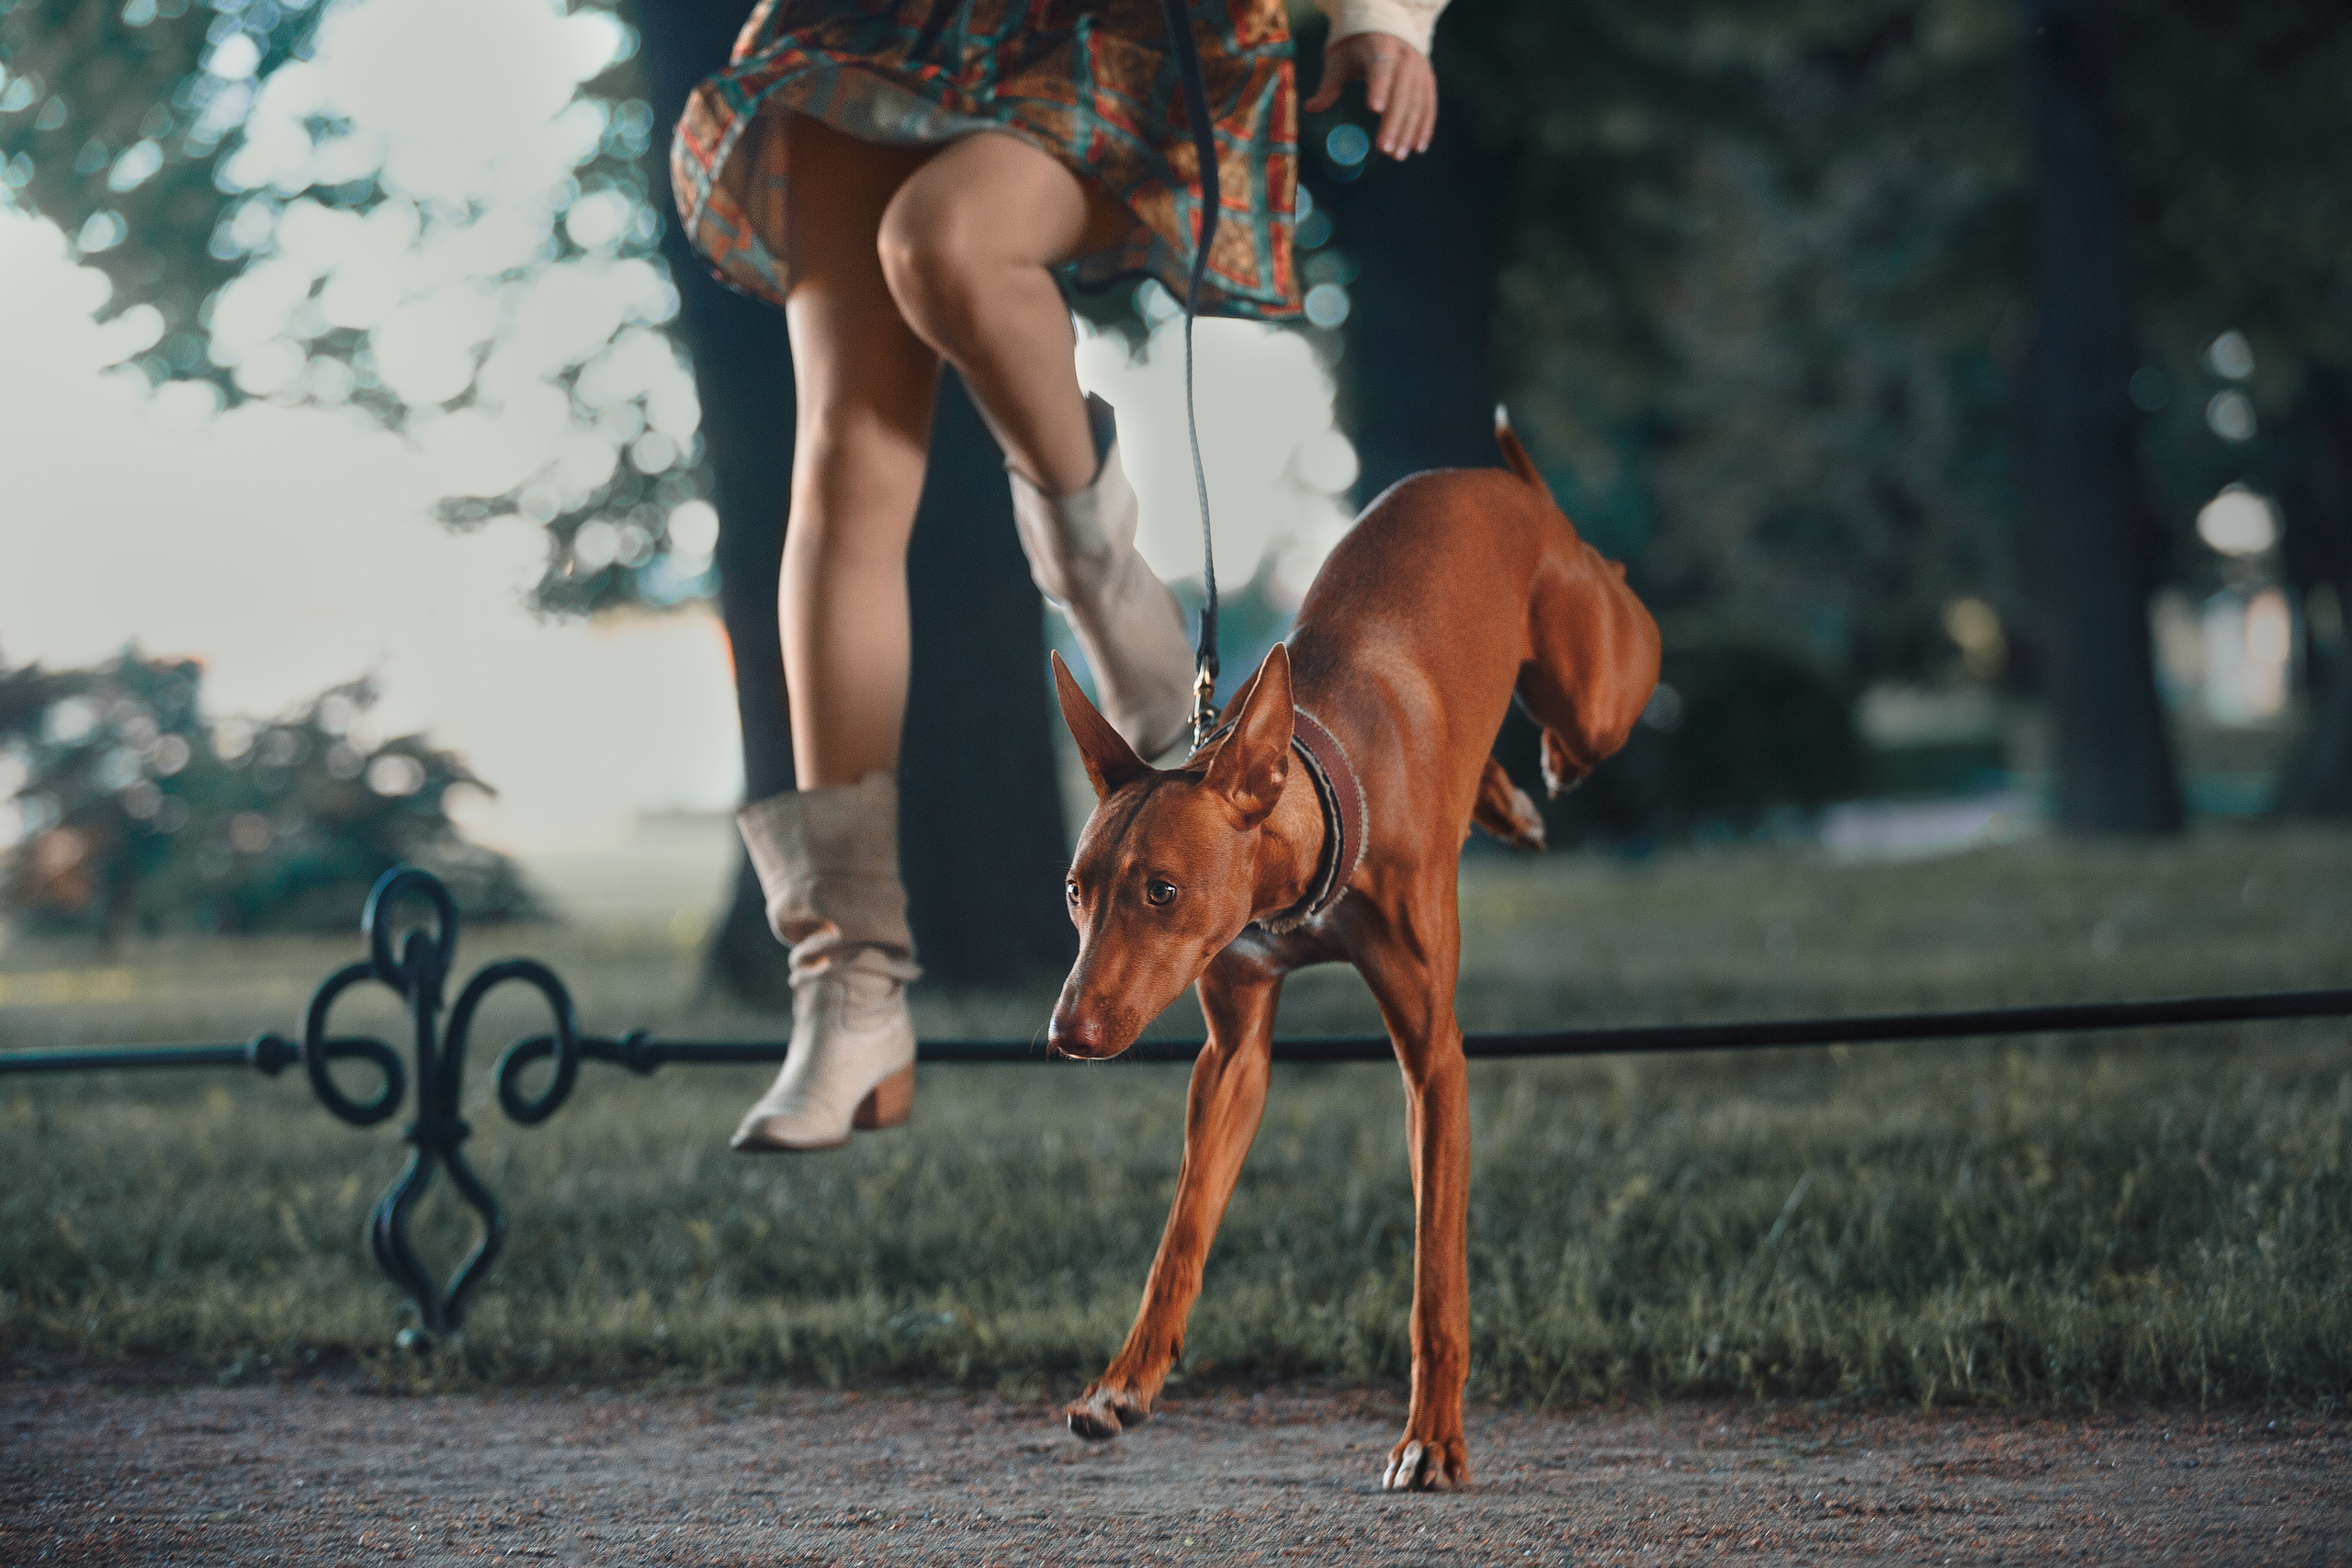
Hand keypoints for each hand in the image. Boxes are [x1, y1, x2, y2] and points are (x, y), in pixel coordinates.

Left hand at [1304, 31, 1436, 158]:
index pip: (1381, 69)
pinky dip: (1424, 127)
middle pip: (1402, 92)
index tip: (1374, 109)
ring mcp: (1420, 68)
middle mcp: (1405, 57)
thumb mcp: (1339, 60)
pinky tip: (1417, 148)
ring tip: (1398, 155)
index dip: (1379, 87)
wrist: (1388, 27)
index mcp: (1380, 47)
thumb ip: (1329, 85)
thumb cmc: (1356, 48)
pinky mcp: (1428, 80)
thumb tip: (1310, 108)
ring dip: (1409, 130)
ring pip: (1418, 102)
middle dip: (1394, 122)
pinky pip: (1429, 105)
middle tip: (1385, 150)